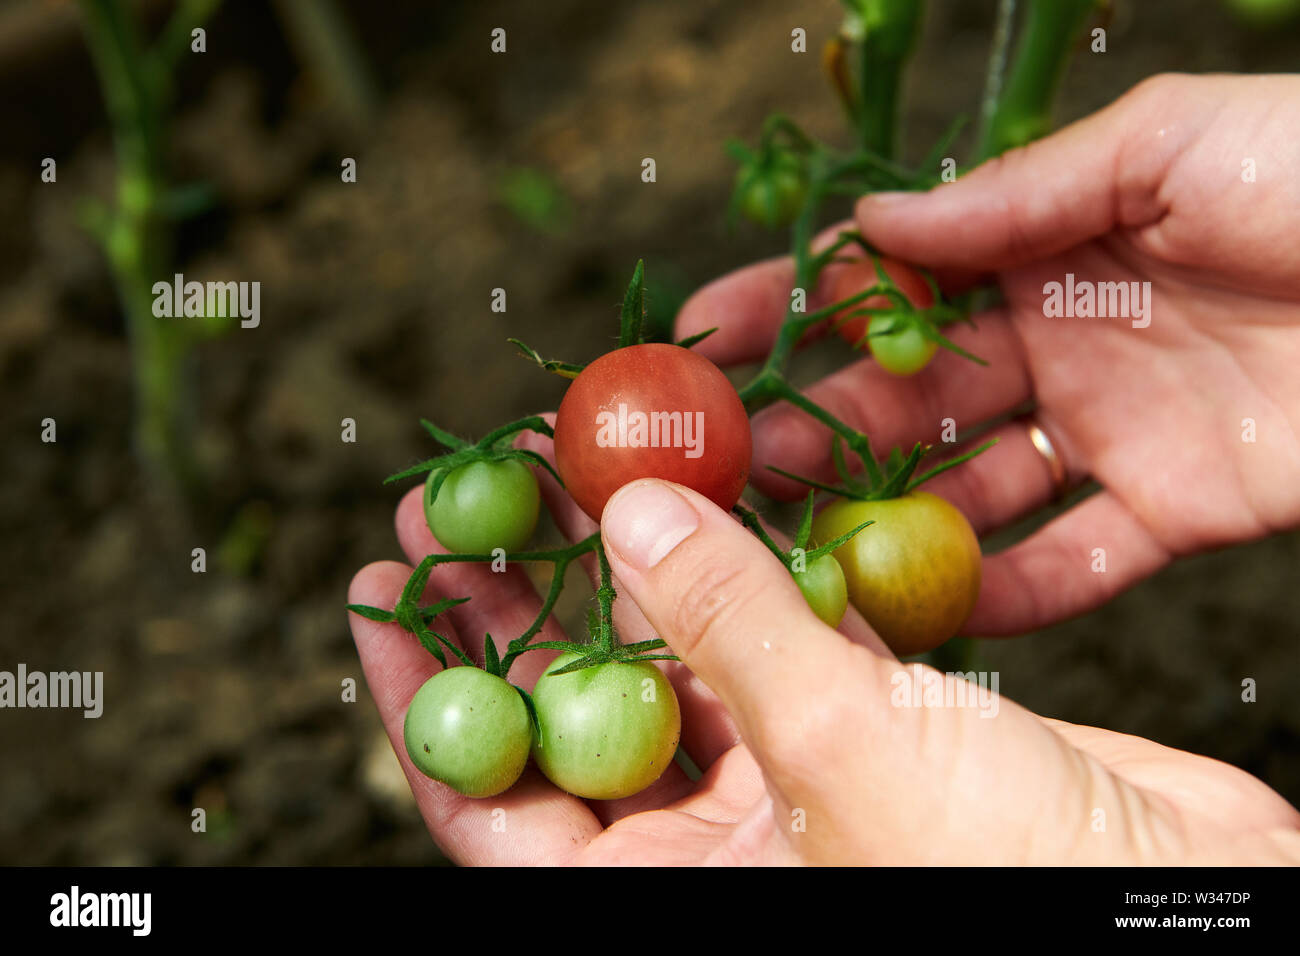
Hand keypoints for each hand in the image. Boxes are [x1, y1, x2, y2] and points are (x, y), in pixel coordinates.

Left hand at [349, 470, 1299, 862]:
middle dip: (514, 601)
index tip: (376, 593)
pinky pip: (780, 618)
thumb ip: (731, 626)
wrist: (1183, 894)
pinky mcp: (866, 707)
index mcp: (668, 884)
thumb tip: (627, 511)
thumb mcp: (842, 756)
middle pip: (572, 703)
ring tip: (562, 460)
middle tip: (455, 499)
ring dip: (626, 556)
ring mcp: (787, 763)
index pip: (492, 800)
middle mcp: (712, 829)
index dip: (421, 694)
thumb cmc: (1009, 884)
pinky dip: (750, 547)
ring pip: (675, 647)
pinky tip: (706, 473)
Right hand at [677, 73, 1299, 633]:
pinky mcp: (1172, 509)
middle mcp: (1062, 339)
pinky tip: (934, 610)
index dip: (795, 306)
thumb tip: (875, 222)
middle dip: (814, 429)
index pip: (893, 283)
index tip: (709, 339)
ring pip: (971, 487)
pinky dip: (1010, 592)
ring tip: (800, 545)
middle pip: (910, 397)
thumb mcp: (1167, 142)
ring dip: (888, 517)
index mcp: (1049, 244)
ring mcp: (1110, 430)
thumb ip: (1017, 192)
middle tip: (727, 467)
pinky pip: (1076, 562)